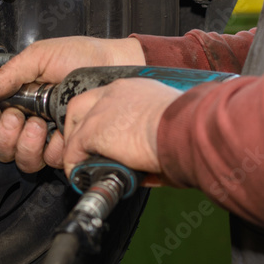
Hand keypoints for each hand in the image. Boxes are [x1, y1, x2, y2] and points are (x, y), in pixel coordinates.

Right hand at [0, 36, 144, 171]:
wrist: (115, 64)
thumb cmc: (82, 55)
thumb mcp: (41, 56)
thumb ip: (12, 73)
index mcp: (20, 98)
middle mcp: (31, 120)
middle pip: (2, 147)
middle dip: (4, 135)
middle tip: (16, 117)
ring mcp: (50, 136)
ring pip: (24, 159)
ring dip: (26, 144)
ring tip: (38, 124)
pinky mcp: (70, 145)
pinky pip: (52, 161)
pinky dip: (53, 149)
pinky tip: (59, 132)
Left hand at [58, 77, 181, 178]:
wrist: (185, 130)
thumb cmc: (189, 129)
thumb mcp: (169, 125)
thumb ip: (153, 136)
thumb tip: (148, 163)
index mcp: (136, 88)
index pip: (108, 98)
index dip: (103, 117)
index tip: (107, 135)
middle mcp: (115, 93)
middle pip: (83, 105)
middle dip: (79, 126)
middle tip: (85, 148)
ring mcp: (101, 110)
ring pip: (74, 125)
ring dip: (74, 145)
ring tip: (81, 164)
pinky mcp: (94, 130)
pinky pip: (74, 149)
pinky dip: (74, 163)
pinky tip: (80, 175)